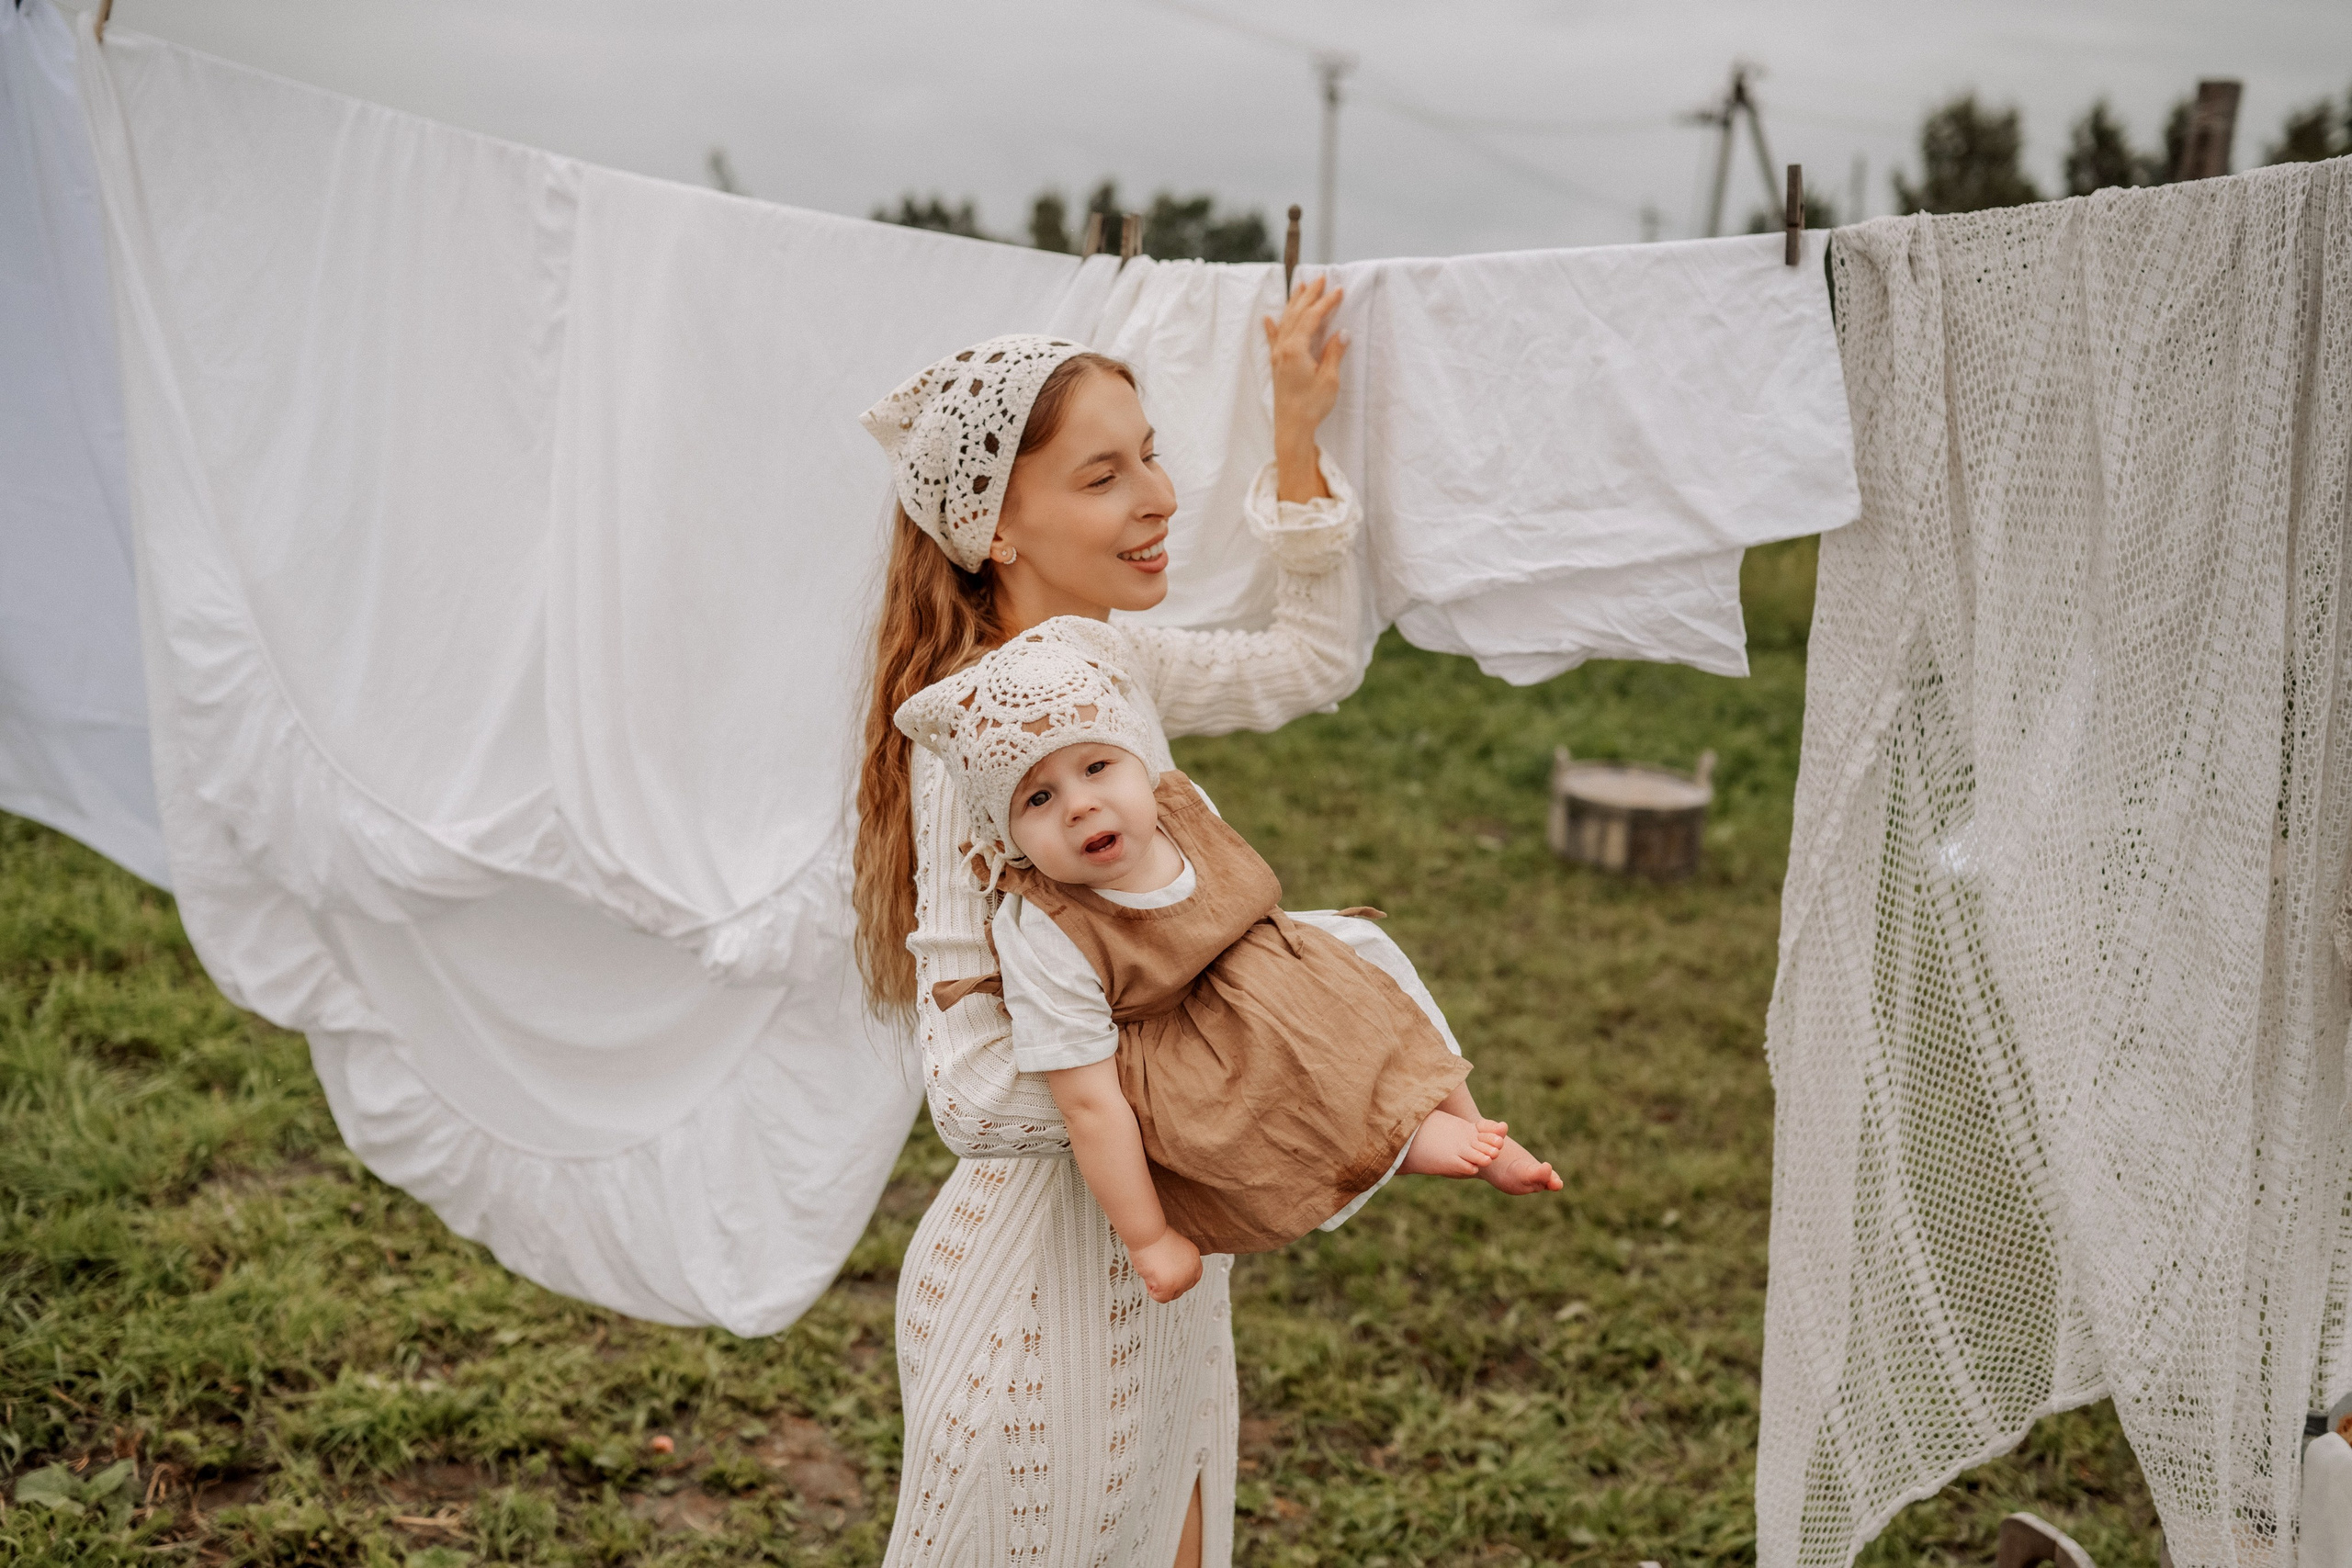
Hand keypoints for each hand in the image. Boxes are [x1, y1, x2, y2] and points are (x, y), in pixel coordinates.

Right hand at [1130, 1228, 1203, 1303]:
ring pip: (1171, 1295)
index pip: (1193, 1277)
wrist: (1148, 1233)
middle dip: (1168, 1284)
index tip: (1169, 1276)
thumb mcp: (1172, 1249)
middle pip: (1182, 1289)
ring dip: (1159, 1285)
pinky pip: (1161, 1298)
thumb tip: (1169, 1275)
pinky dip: (1152, 1289)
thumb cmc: (1154, 1236)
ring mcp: (1182, 1279)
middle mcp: (1192, 1269)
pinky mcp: (1170, 1286)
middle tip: (1156, 1270)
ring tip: (1152, 1268)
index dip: (1180, 1280)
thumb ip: (1176, 1263)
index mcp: (1194, 1258)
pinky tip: (1149, 1275)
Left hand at [1263, 275, 1346, 502]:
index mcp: (1296, 349)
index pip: (1312, 317)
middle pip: (1296, 314)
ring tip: (1301, 288)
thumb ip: (1333, 353)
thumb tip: (1341, 332)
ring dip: (1293, 304)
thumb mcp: (1329, 379)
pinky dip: (1272, 327)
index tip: (1338, 290)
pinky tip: (1268, 318)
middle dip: (1309, 295)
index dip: (1325, 302)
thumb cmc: (1311, 405)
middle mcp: (1283, 348)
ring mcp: (1277, 356)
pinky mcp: (1276, 365)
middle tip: (1320, 279)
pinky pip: (1273, 339)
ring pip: (1285, 322)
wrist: (1292, 427)